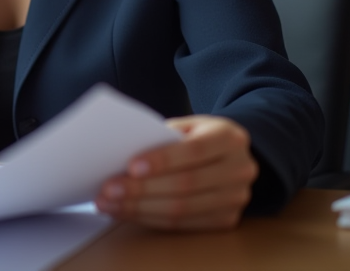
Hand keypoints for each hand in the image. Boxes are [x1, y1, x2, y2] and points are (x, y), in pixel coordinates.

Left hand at [95, 115, 257, 230]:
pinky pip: (183, 224)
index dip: (162, 160)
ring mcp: (236, 198)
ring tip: (110, 204)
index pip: (194, 150)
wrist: (231, 155)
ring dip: (140, 209)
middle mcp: (239, 169)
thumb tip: (123, 155)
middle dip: (143, 189)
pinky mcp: (226, 220)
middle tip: (109, 190)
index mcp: (229, 137)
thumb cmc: (199, 136)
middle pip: (186, 184)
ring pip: (183, 209)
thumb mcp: (188, 125)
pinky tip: (126, 212)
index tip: (131, 166)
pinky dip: (150, 219)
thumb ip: (164, 136)